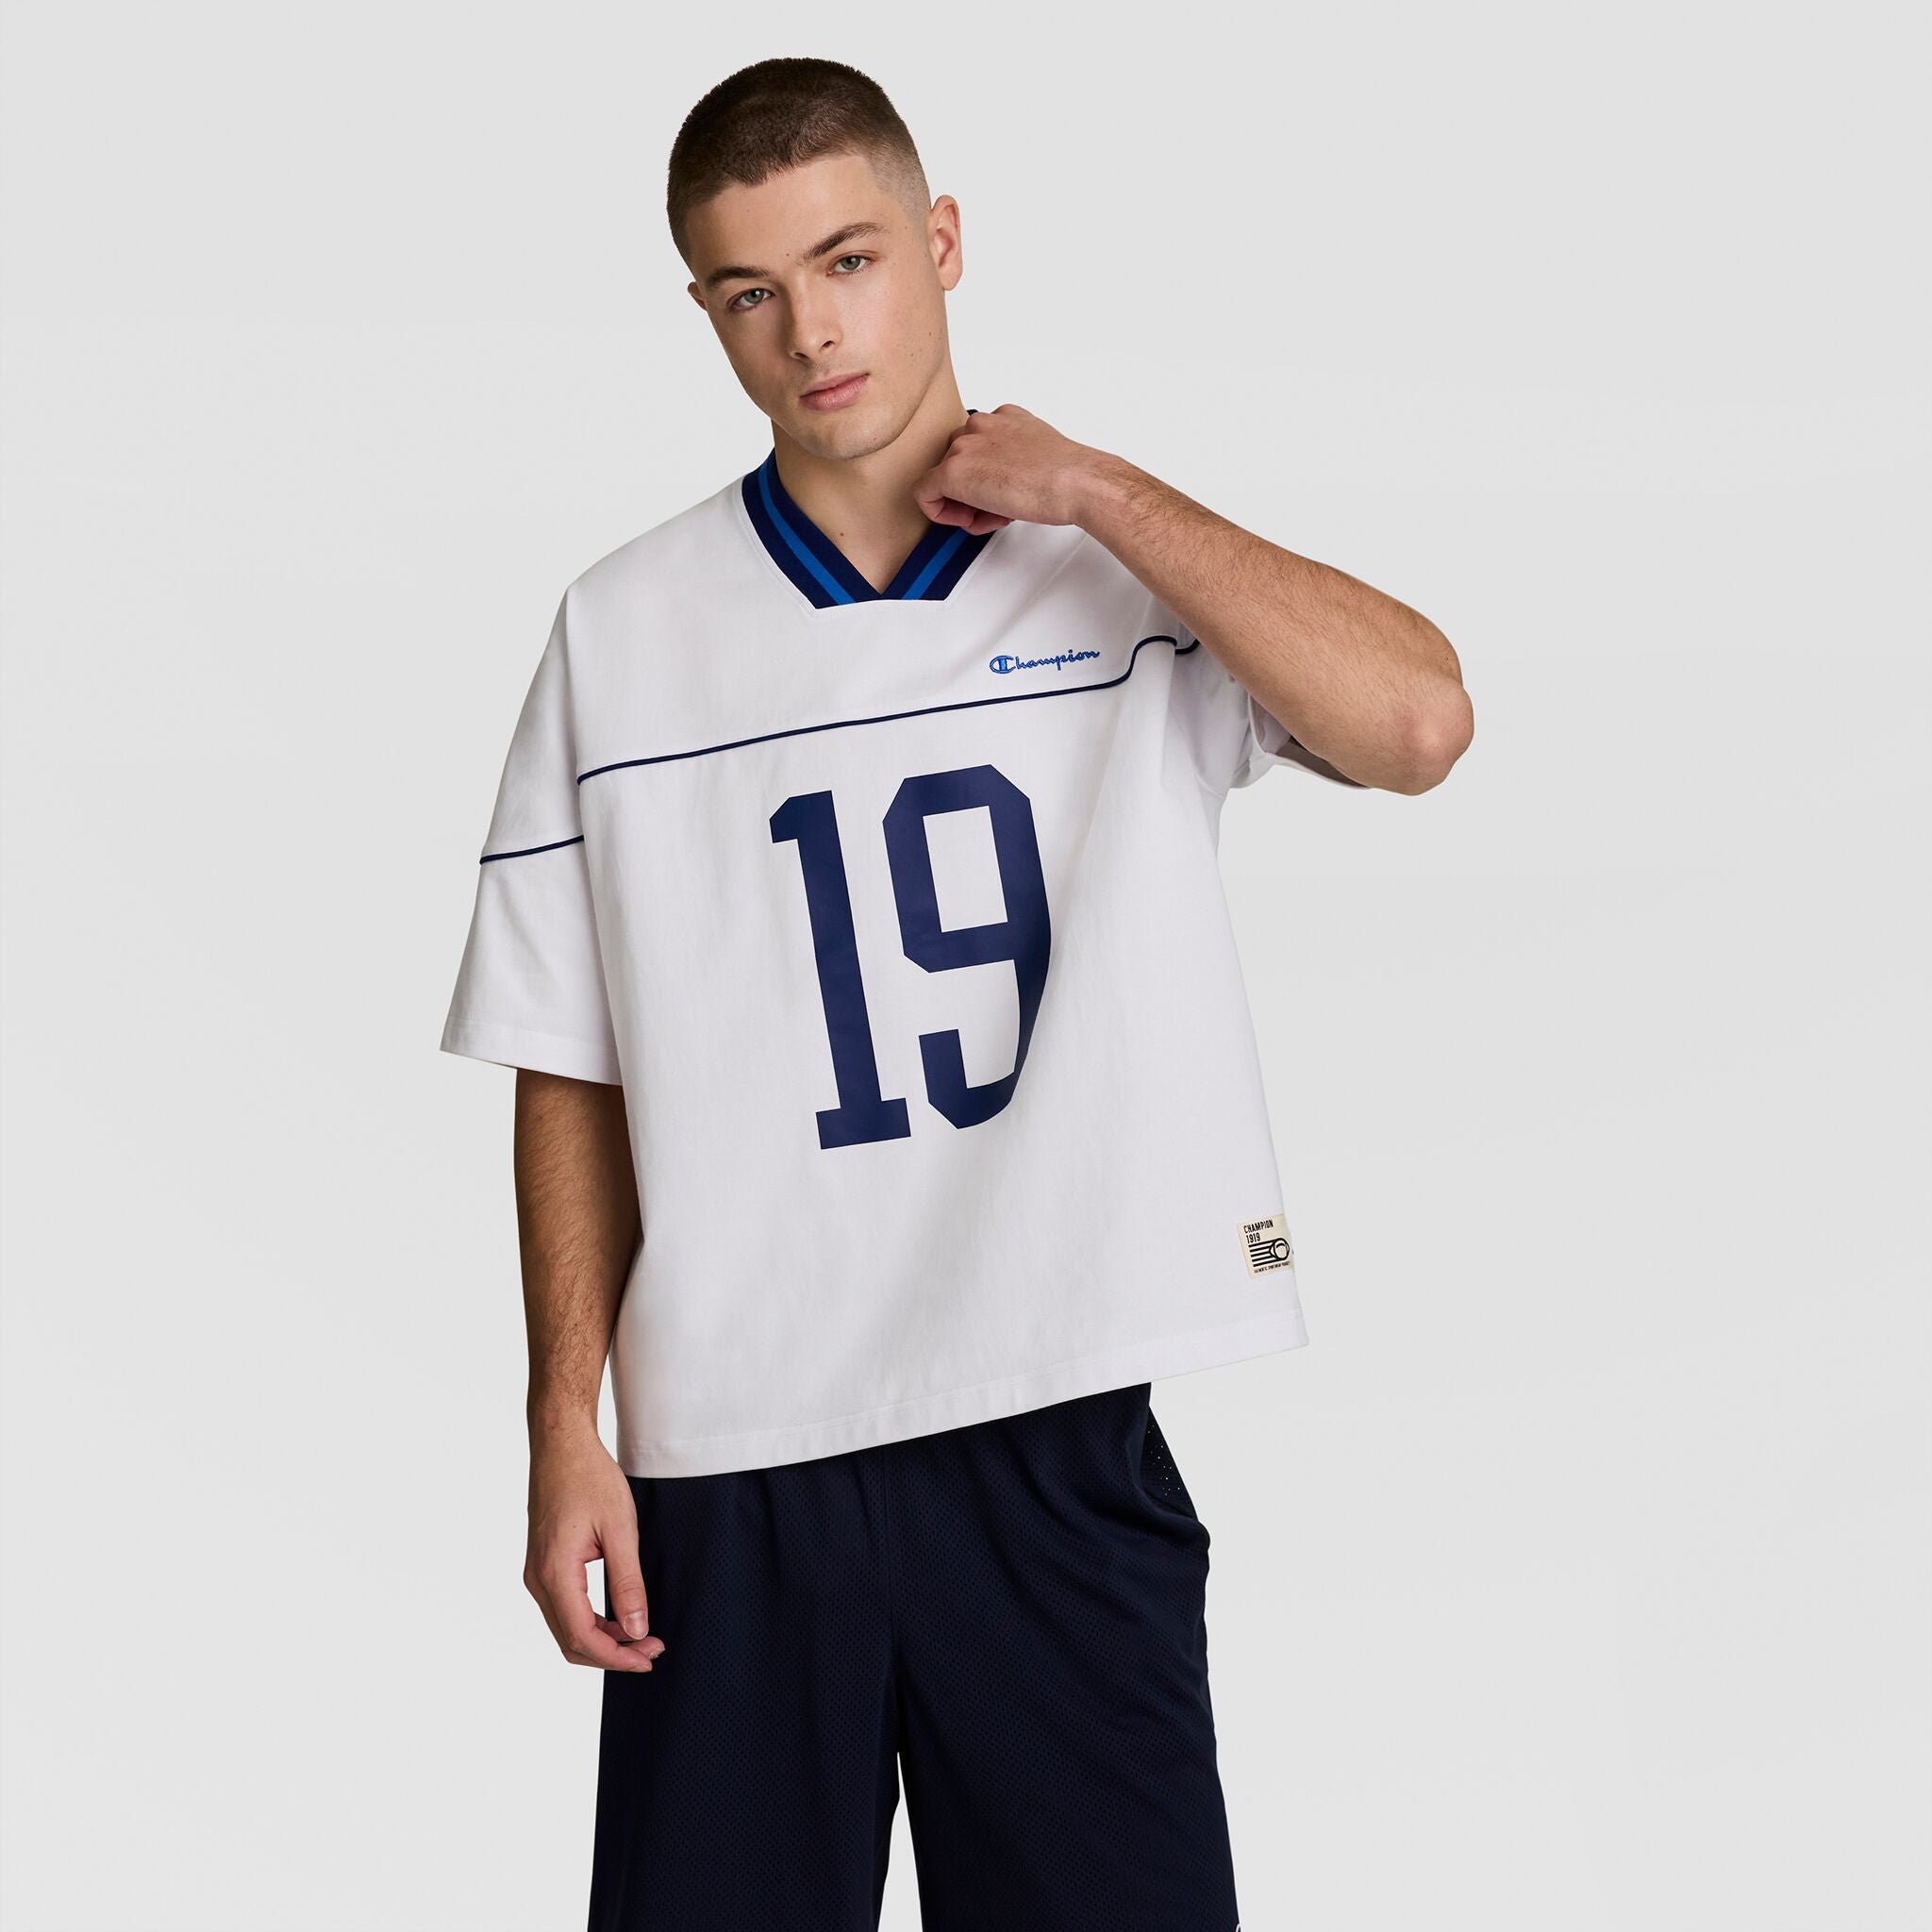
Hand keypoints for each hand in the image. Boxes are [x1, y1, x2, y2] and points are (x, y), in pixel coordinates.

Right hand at [524, 1427, 665, 1672]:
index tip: (649, 1657)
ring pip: (565, 1628)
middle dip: (611, 1654)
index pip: (582, 1636)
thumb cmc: (589, 1477)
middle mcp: (538, 1579)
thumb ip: (628, 1582)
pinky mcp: (542, 1565)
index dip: (617, 1656)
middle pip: (570, 1641)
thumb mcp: (620, 1528)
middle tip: (651, 1651)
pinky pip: (563, 1608)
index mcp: (555, 1572)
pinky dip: (590, 1622)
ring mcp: (536, 1573)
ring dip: (601, 1639)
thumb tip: (636, 1629)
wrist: (561, 1445)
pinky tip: (618, 1617)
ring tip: (640, 1637)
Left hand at [912, 403, 1115, 533]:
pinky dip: (941, 512)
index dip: (986, 477)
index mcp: (1003, 417)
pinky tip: (969, 520)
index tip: (1003, 495)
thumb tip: (1002, 485)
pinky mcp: (951, 471)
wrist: (1073, 481)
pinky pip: (925, 494)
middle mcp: (980, 425)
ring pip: (945, 480)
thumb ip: (1015, 459)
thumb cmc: (1067, 474)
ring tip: (998, 515)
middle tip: (999, 510)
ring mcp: (964, 446)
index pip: (978, 447)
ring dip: (966, 504)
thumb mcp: (1039, 453)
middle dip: (975, 491)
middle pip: (959, 462)